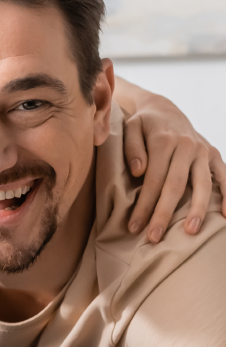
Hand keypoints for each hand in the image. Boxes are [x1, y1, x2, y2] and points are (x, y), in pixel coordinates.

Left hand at [123, 98, 225, 241]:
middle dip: (164, 213)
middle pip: (176, 185)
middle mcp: (186, 146)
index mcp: (164, 141)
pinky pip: (224, 176)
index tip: (134, 226)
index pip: (153, 179)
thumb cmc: (143, 125)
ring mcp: (202, 150)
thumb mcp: (131, 128)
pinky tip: (225, 216)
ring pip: (202, 184)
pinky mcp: (213, 154)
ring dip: (198, 210)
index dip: (144, 205)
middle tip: (154, 237)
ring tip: (191, 231)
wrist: (164, 109)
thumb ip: (132, 148)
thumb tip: (139, 171)